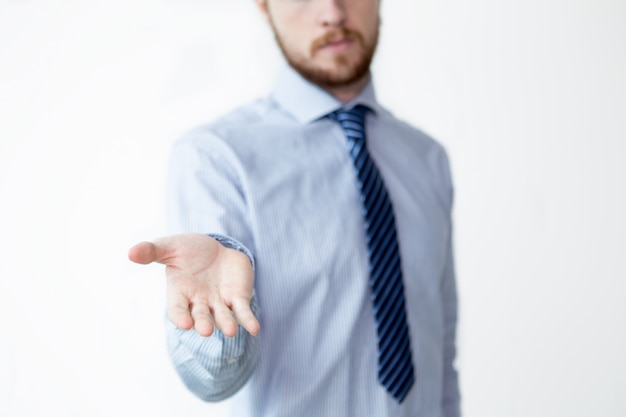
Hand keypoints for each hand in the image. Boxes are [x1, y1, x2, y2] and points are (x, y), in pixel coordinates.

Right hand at [128, 233, 259, 337]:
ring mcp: (219, 302)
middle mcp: (199, 301)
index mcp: (180, 292)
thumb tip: (130, 252)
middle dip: (203, 323)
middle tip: (205, 330)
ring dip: (226, 324)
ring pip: (222, 316)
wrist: (216, 248)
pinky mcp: (237, 298)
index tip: (185, 323)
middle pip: (200, 316)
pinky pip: (242, 311)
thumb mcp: (170, 246)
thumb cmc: (188, 250)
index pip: (177, 309)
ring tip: (230, 331)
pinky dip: (248, 320)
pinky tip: (255, 328)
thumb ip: (152, 251)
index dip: (180, 317)